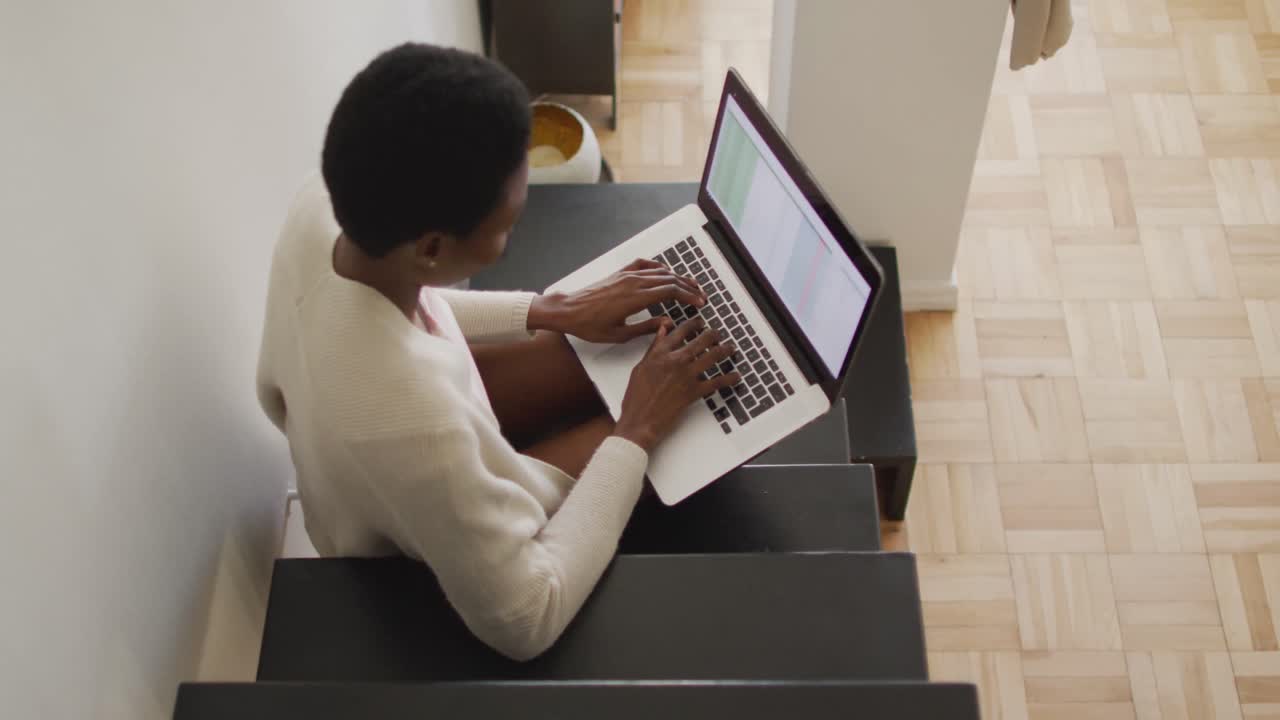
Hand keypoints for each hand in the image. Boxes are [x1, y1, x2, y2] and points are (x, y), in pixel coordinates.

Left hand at [528, 258, 707, 342]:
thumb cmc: (589, 325)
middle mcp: (632, 282)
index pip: (670, 291)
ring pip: (659, 271)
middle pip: (669, 279)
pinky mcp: (619, 273)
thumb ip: (646, 328)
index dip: (688, 296)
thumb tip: (667, 323)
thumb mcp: (620, 334)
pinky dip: (657, 267)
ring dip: (677, 277)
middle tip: (701, 295)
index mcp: (634, 298)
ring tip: (690, 284)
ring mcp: (626, 275)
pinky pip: (643, 264)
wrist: (567, 310)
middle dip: (688, 287)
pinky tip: (664, 271)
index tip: (700, 302)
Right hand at [612, 317, 740, 451]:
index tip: (699, 322)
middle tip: (717, 333)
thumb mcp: (641, 367)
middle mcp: (676, 361)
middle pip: (701, 340)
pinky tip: (735, 376)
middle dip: (713, 334)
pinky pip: (717, 382)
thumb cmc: (636, 397)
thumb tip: (663, 331)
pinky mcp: (694, 392)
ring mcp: (687, 375)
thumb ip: (654, 348)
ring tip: (730, 348)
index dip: (693, 324)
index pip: (680, 331)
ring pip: (712, 357)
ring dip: (725, 350)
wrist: (640, 420)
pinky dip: (729, 379)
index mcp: (661, 353)